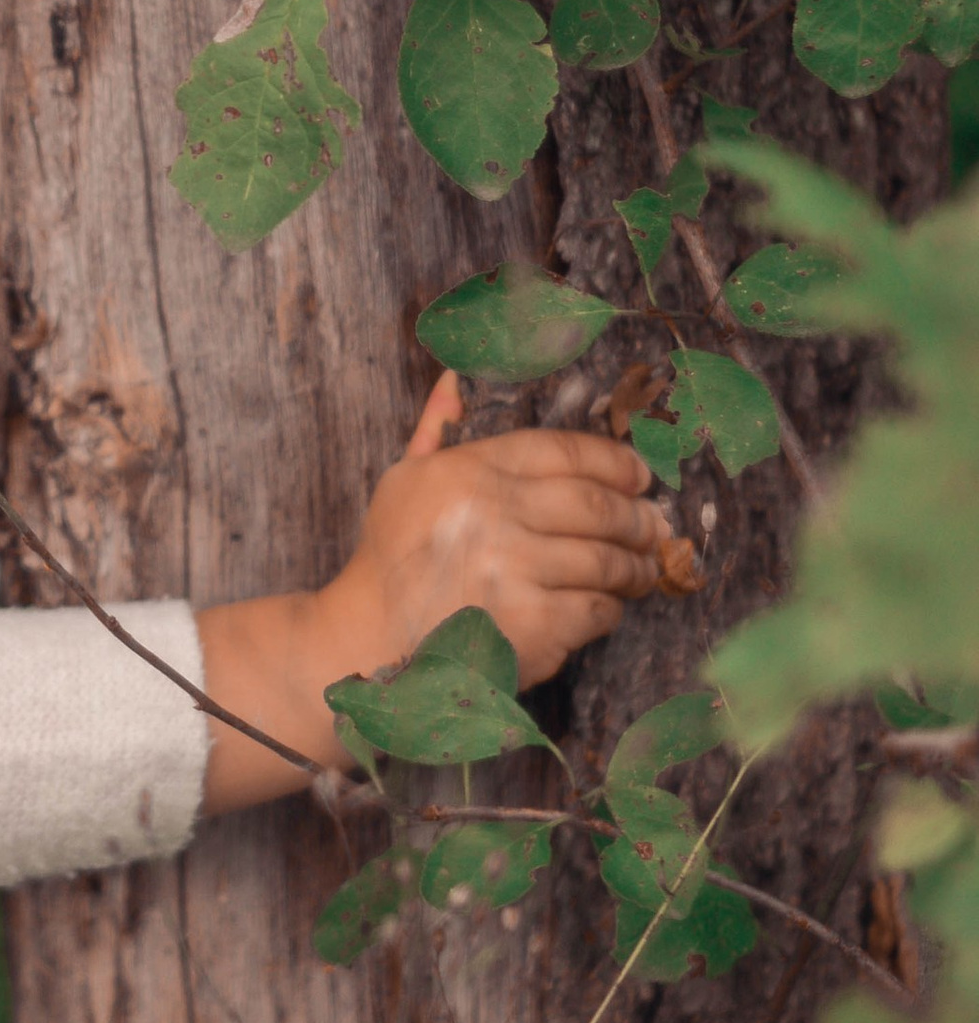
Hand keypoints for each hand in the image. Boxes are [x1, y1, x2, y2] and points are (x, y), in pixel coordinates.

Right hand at [321, 369, 676, 689]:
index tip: (639, 476)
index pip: (563, 451)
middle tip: (653, 527)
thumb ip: (436, 430)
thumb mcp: (403, 481)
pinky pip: (597, 609)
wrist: (369, 643)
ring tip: (641, 570)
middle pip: (597, 505)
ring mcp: (514, 571)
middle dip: (637, 518)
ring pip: (605, 560)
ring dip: (634, 566)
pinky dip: (611, 609)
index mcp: (467, 471)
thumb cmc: (390, 560)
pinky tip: (606, 607)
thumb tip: (453, 378)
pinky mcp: (532, 625)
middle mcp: (493, 515)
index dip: (613, 461)